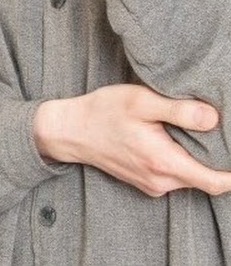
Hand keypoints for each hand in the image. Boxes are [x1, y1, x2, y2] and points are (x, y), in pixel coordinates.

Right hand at [33, 84, 230, 196]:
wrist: (69, 130)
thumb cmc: (102, 112)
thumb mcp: (139, 101)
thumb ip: (178, 110)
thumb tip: (214, 117)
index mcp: (164, 162)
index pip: (218, 181)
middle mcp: (161, 181)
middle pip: (206, 178)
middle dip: (216, 159)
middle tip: (217, 132)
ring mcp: (152, 185)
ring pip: (190, 177)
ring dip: (195, 158)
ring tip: (187, 130)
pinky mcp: (144, 182)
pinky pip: (173, 176)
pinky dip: (179, 161)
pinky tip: (168, 139)